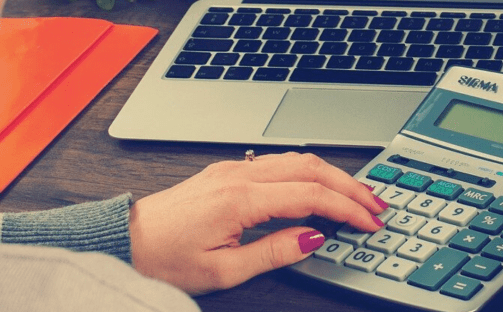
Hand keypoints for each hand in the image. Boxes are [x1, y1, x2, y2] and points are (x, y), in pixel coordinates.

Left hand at [129, 152, 387, 294]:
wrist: (124, 240)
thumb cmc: (164, 259)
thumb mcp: (223, 270)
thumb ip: (274, 251)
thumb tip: (314, 238)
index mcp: (240, 199)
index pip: (312, 196)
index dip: (348, 209)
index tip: (370, 222)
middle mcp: (239, 175)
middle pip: (312, 168)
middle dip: (351, 186)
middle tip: (377, 205)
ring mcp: (233, 169)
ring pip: (298, 160)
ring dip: (333, 175)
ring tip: (357, 195)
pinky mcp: (227, 172)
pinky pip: (280, 163)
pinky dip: (310, 172)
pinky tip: (320, 186)